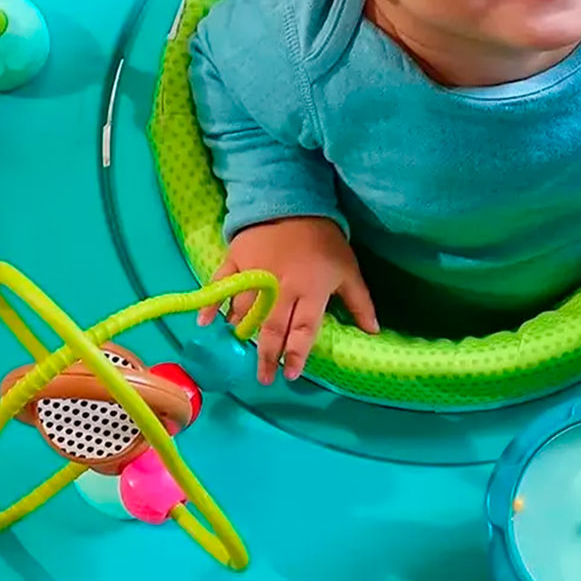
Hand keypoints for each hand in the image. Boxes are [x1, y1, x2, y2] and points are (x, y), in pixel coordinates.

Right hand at [197, 217, 378, 383]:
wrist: (293, 201)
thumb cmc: (324, 240)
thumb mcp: (348, 270)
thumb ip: (360, 302)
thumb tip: (374, 331)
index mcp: (310, 290)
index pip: (303, 329)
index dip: (297, 354)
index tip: (291, 374)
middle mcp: (281, 287)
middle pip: (272, 328)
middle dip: (268, 356)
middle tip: (264, 379)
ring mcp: (255, 275)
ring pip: (245, 311)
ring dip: (242, 333)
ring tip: (240, 350)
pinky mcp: (236, 261)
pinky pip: (221, 286)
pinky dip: (212, 304)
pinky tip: (206, 323)